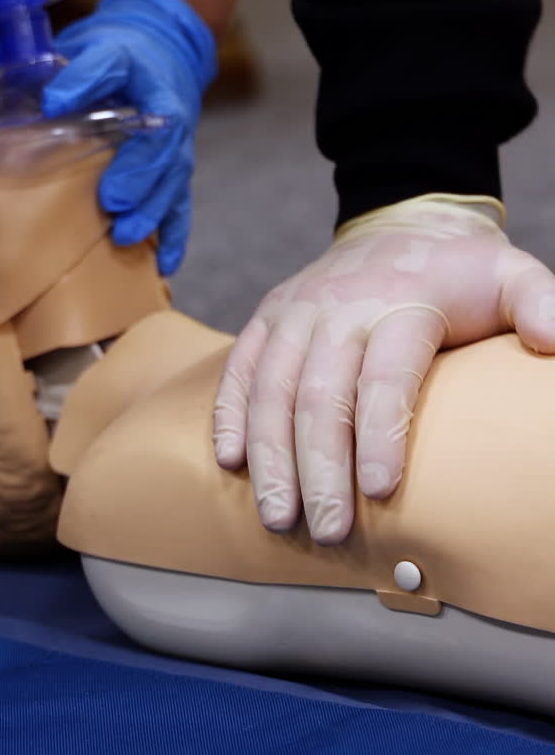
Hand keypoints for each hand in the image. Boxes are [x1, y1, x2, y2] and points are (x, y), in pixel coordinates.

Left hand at [0, 0, 217, 274]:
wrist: (161, 53)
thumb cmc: (109, 58)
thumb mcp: (74, 47)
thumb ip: (23, 58)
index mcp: (129, 62)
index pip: (111, 63)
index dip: (86, 79)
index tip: (54, 98)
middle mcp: (157, 102)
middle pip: (156, 137)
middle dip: (135, 169)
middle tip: (109, 197)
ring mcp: (173, 140)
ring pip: (171, 175)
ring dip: (151, 206)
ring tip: (125, 233)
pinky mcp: (178, 167)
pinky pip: (181, 203)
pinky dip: (174, 234)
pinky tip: (163, 263)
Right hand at [213, 195, 554, 543]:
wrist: (400, 224)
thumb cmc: (461, 272)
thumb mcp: (512, 275)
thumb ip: (541, 304)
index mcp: (401, 303)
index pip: (386, 374)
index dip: (381, 432)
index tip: (379, 490)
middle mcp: (339, 308)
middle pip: (321, 394)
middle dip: (320, 467)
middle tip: (327, 530)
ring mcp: (297, 312)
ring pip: (273, 387)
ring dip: (271, 454)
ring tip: (279, 515)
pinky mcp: (269, 318)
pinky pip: (240, 367)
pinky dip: (231, 413)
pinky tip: (232, 460)